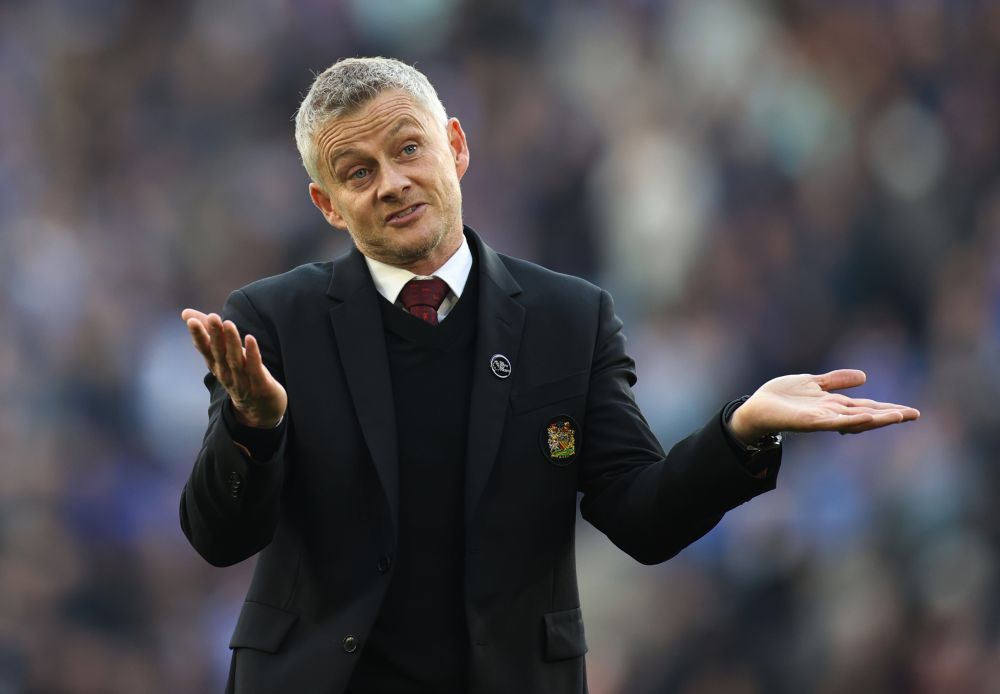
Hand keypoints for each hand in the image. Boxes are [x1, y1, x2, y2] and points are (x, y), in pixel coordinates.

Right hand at [181, 309, 287, 428]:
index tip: (190, 320)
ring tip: (228, 323)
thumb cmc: (240, 377)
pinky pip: (255, 369)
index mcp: (217, 366)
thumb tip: (185, 313)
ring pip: (236, 360)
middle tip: (211, 317)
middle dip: (214, 335)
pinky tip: (250, 338)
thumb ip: (208, 333)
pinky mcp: (260, 385)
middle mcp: (227, 374)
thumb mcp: (223, 356)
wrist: (260, 411)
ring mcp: (243, 381)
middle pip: (219, 353)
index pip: (205, 350)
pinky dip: (253, 354)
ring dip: (232, 342)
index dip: (198, 335)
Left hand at [729, 369, 919, 443]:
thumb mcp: (813, 383)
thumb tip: (864, 377)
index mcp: (834, 405)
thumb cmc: (782, 398)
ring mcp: (822, 419)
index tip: (912, 411)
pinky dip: (850, 421)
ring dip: (876, 419)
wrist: (756, 408)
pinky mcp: (809, 422)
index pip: (868, 407)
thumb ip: (836, 380)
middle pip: (866, 414)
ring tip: (898, 416)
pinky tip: (865, 418)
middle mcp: (832, 414)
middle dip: (890, 415)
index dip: (889, 409)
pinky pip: (832, 422)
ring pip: (854, 420)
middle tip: (915, 415)